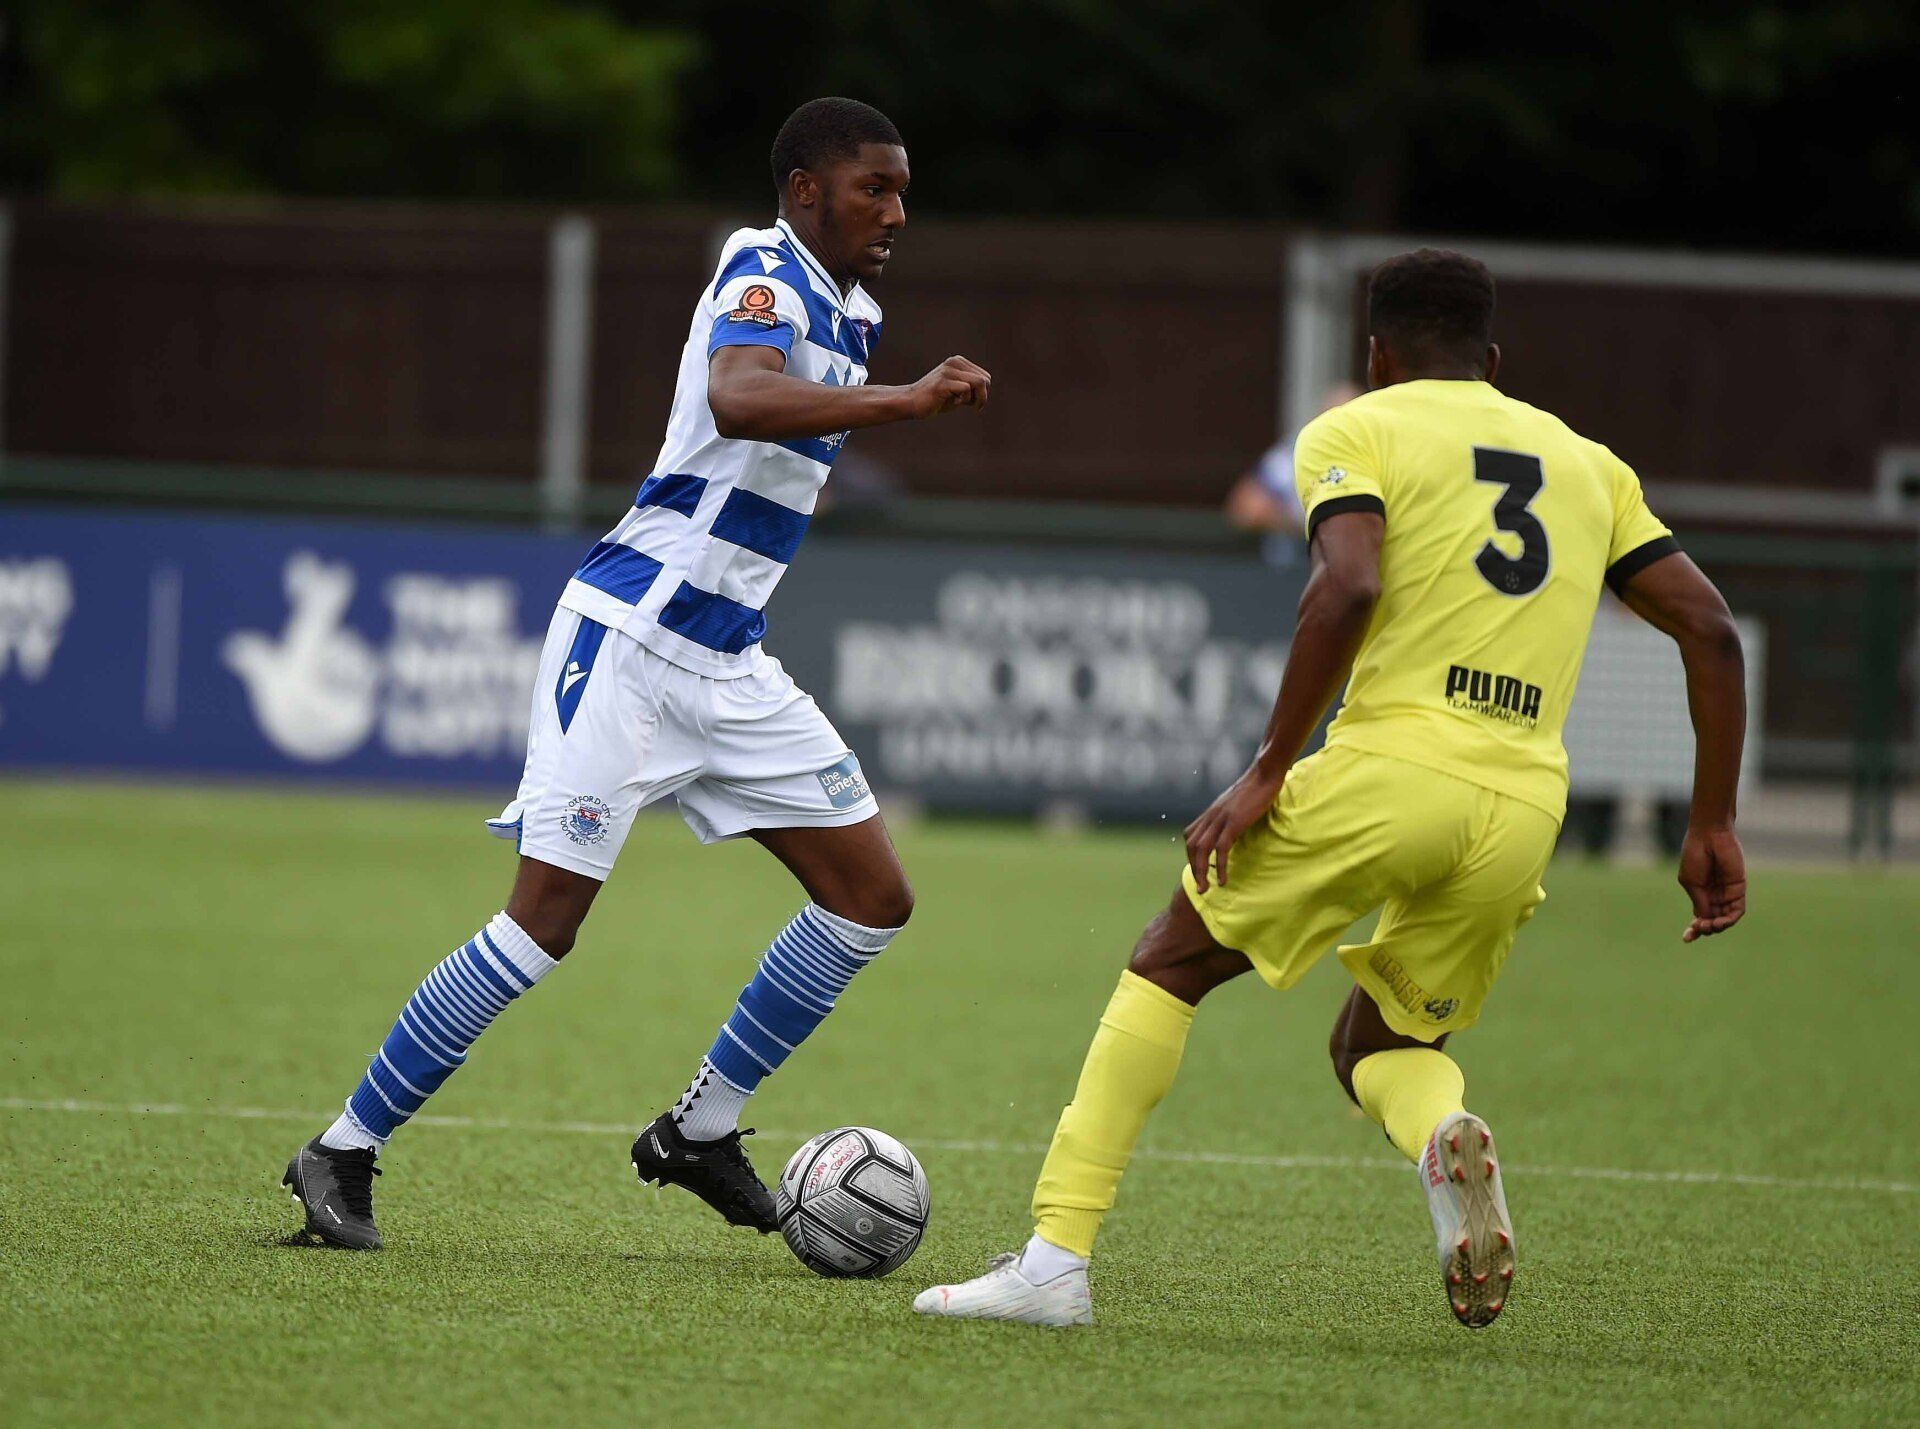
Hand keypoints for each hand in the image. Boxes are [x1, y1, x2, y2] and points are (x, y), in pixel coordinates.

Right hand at [904, 356, 990, 418]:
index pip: (985, 377)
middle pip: (985, 379)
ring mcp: (948, 371)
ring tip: (962, 404)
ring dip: (976, 399)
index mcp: (958, 362)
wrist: (911, 402)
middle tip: (969, 406)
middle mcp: (954, 362)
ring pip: (979, 382)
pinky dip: (964, 400)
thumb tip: (987, 386)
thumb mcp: (957, 391)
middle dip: (982, 397)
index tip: (971, 403)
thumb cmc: (935, 400)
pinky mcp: (943, 382)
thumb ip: (971, 388)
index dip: (983, 393)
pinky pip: (966, 389)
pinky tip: (953, 403)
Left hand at [1184, 765, 1285, 892]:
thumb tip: (1234, 828)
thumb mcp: (1236, 804)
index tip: (1200, 870)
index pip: (1190, 837)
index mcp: (1210, 813)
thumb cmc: (1255, 788)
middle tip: (1201, 889)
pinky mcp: (1233, 822)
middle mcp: (1211, 816)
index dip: (1191, 856)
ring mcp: (1220, 819)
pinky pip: (1221, 849)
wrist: (1264, 773)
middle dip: (1194, 869)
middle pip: (1191, 846)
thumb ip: (1230, 816)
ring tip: (1207, 889)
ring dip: (1201, 872)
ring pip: (1201, 850)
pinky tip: (1222, 880)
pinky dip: (1219, 867)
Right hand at [1677, 825, 1745, 941]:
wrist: (1709, 836)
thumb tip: (1705, 920)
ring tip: (1710, 926)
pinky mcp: (1739, 888)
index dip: (1693, 929)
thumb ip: (1700, 902)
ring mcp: (1726, 892)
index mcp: (1699, 893)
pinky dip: (1730, 919)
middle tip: (1699, 928)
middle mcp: (1714, 895)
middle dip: (1705, 928)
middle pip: (1712, 920)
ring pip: (1725, 918)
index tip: (1686, 939)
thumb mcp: (1691, 882)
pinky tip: (1721, 921)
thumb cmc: (1695, 855)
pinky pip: (1737, 909)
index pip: (1699, 916)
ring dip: (1718, 926)